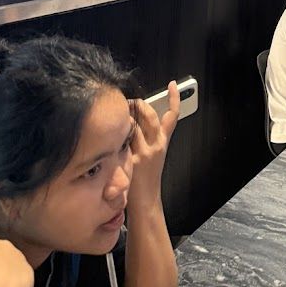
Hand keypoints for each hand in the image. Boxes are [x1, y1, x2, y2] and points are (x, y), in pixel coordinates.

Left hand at [127, 83, 180, 212]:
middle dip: (139, 104)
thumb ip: (149, 139)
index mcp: (163, 143)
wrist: (147, 201)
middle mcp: (156, 144)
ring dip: (125, 116)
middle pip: (149, 114)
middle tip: (131, 102)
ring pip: (134, 124)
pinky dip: (117, 133)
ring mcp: (144, 151)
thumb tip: (135, 122)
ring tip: (119, 114)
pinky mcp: (132, 159)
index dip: (174, 98)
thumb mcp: (156, 156)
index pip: (172, 116)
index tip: (172, 85)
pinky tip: (111, 134)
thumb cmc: (148, 179)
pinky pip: (123, 139)